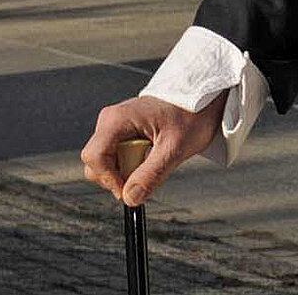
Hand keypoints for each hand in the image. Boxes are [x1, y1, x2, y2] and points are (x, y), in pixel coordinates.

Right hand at [80, 93, 225, 206]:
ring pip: (104, 162)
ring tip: (153, 160)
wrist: (202, 99)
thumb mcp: (175, 148)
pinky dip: (130, 165)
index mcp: (117, 119)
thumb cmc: (191, 114)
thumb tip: (130, 198)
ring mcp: (114, 126)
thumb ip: (151, 174)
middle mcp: (110, 120)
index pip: (95, 157)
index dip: (108, 179)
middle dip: (117, 177)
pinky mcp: (121, 132)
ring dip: (125, 171)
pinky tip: (150, 157)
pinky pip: (115, 157)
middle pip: (95, 162)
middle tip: (146, 174)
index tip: (128, 191)